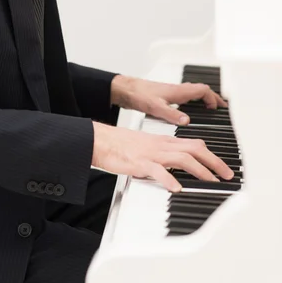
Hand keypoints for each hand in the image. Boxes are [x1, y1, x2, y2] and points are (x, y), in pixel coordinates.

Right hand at [92, 121, 233, 191]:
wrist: (101, 140)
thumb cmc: (122, 145)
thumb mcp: (148, 146)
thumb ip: (164, 153)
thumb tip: (179, 165)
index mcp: (164, 141)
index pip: (195, 145)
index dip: (212, 156)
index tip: (223, 168)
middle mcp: (162, 145)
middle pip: (194, 149)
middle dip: (214, 162)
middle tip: (227, 176)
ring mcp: (151, 153)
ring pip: (181, 158)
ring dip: (199, 170)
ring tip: (211, 182)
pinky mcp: (139, 162)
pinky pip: (156, 170)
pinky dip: (168, 178)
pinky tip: (176, 188)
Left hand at [111, 74, 227, 124]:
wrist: (126, 90)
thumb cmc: (139, 94)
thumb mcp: (156, 107)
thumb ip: (172, 114)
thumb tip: (187, 121)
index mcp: (179, 91)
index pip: (203, 90)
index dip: (213, 98)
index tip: (219, 108)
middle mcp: (177, 90)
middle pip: (201, 90)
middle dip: (212, 98)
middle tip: (220, 108)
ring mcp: (172, 92)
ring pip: (193, 93)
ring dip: (203, 99)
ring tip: (209, 109)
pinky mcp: (165, 96)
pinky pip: (185, 97)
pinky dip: (192, 102)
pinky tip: (188, 111)